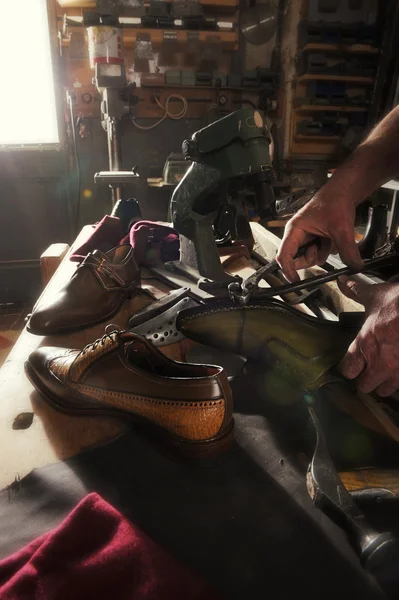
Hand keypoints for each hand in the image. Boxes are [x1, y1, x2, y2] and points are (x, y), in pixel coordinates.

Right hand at [276, 187, 363, 282]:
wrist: (343, 192)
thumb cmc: (334, 202)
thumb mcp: (342, 228)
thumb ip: (347, 249)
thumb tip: (355, 266)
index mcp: (294, 230)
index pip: (284, 255)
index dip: (288, 270)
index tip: (295, 281)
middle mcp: (297, 235)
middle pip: (297, 259)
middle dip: (311, 258)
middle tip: (321, 248)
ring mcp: (306, 237)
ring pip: (310, 257)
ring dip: (322, 253)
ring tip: (330, 238)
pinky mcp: (314, 238)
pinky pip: (319, 252)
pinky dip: (327, 249)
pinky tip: (332, 238)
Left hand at [338, 277, 398, 396]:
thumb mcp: (375, 295)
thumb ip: (356, 291)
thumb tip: (342, 281)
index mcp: (364, 346)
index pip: (347, 370)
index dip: (348, 367)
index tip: (351, 363)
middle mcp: (379, 363)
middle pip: (364, 386)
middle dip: (365, 379)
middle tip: (369, 369)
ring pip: (385, 390)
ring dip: (384, 383)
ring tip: (387, 371)